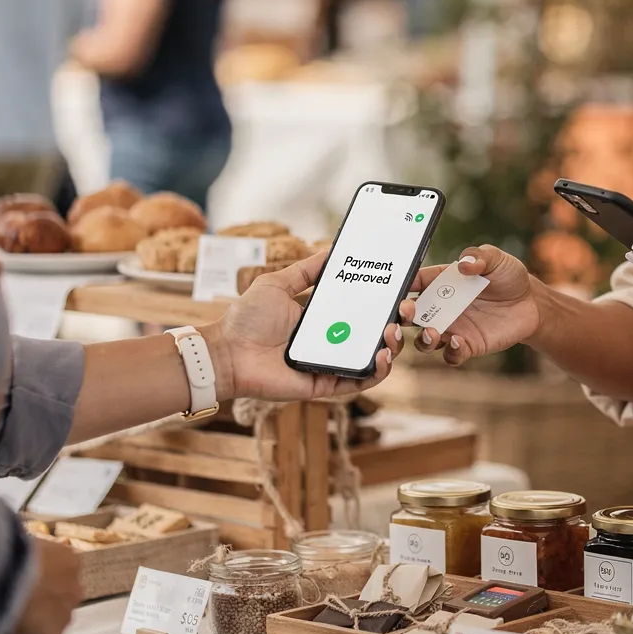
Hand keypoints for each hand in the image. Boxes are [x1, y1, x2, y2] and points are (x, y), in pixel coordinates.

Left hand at [6, 537, 82, 633]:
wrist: (9, 567)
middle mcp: (66, 619)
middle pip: (48, 620)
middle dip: (33, 614)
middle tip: (9, 602)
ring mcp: (73, 590)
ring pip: (59, 594)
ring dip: (45, 591)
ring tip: (21, 580)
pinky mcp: (74, 563)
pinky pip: (62, 569)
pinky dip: (50, 567)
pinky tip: (33, 561)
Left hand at [209, 253, 388, 400]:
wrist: (227, 352)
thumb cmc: (246, 319)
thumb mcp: (279, 283)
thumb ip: (307, 270)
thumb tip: (332, 250)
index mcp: (323, 317)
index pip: (362, 309)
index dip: (385, 301)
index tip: (403, 287)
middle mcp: (332, 339)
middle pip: (375, 333)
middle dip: (397, 322)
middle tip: (406, 309)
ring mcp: (331, 362)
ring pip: (373, 358)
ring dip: (391, 346)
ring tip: (393, 332)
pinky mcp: (325, 383)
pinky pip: (358, 381)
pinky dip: (375, 372)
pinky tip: (382, 356)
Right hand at [384, 246, 541, 367]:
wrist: (531, 302)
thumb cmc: (508, 276)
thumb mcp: (496, 259)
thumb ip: (480, 256)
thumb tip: (465, 264)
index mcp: (442, 282)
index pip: (415, 283)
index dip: (403, 284)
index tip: (399, 286)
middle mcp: (442, 307)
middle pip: (411, 316)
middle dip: (403, 315)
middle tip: (407, 312)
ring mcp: (453, 328)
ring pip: (425, 340)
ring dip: (423, 338)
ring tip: (433, 332)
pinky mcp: (468, 345)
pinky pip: (451, 355)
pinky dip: (450, 351)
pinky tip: (458, 342)